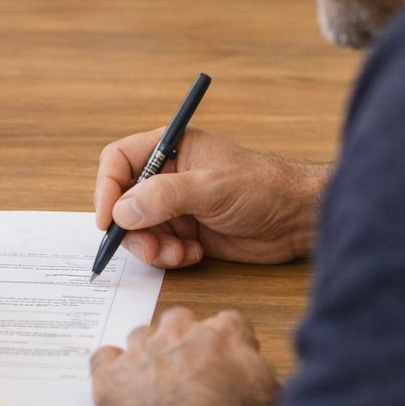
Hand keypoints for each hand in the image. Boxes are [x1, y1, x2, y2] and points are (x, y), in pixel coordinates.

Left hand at [91, 307, 279, 405]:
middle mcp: (178, 333)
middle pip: (178, 318)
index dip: (228, 341)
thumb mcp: (269, 394)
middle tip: (187, 365)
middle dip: (182, 336)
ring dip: (146, 352)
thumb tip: (260, 371)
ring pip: (140, 334)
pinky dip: (110, 368)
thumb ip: (261, 372)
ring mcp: (140, 351)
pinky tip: (118, 384)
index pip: (229, 322)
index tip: (228, 359)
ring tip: (152, 378)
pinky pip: (104, 357)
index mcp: (222, 335)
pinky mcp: (110, 374)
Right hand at [94, 128, 329, 266]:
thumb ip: (164, 197)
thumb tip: (122, 211)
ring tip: (179, 253)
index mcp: (170, 149)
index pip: (119, 161)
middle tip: (149, 248)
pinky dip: (169, 256)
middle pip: (123, 201)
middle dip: (132, 229)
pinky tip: (194, 254)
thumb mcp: (211, 187)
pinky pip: (159, 247)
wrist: (297, 219)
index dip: (107, 188)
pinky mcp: (186, 231)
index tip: (108, 219)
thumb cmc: (263, 188)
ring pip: (138, 230)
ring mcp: (176, 205)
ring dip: (152, 247)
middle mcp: (168, 176)